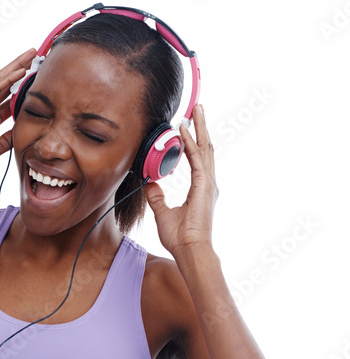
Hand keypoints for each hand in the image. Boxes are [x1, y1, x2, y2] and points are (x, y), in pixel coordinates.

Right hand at [0, 48, 37, 182]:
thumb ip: (2, 144)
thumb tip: (18, 136)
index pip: (9, 105)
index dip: (23, 96)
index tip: (39, 88)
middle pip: (7, 88)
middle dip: (23, 74)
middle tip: (39, 60)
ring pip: (1, 82)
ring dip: (17, 67)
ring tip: (32, 54)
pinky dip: (7, 79)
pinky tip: (20, 70)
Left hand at [144, 104, 217, 255]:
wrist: (190, 250)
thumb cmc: (180, 237)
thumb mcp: (162, 213)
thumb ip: (157, 196)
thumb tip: (150, 183)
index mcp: (201, 188)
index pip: (197, 157)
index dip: (192, 140)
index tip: (186, 126)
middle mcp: (207, 183)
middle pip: (205, 147)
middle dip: (201, 126)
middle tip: (197, 108)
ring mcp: (208, 183)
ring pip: (204, 148)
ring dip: (199, 127)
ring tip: (196, 110)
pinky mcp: (204, 186)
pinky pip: (196, 158)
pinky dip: (190, 142)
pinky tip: (184, 130)